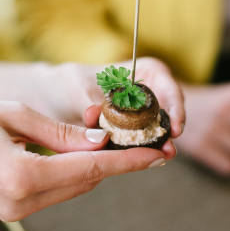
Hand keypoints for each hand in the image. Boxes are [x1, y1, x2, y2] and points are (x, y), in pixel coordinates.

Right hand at [0, 93, 166, 220]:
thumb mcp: (15, 113)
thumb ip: (63, 132)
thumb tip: (101, 140)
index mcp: (22, 176)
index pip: (92, 168)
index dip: (130, 161)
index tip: (160, 154)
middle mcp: (20, 202)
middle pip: (87, 181)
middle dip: (120, 163)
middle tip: (150, 144)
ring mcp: (14, 209)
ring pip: (73, 186)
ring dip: (99, 167)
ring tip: (126, 146)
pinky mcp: (9, 206)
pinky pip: (55, 189)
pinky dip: (76, 171)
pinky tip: (88, 153)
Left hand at [56, 57, 185, 158]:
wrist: (54, 100)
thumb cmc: (68, 84)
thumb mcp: (76, 88)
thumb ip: (87, 100)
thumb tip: (93, 113)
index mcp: (139, 71)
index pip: (166, 81)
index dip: (175, 103)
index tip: (174, 124)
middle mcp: (145, 92)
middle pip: (168, 108)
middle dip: (171, 129)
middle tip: (169, 148)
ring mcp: (140, 113)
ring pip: (157, 127)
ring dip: (160, 142)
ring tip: (162, 157)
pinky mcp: (130, 133)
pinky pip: (140, 141)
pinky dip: (143, 149)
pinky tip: (144, 160)